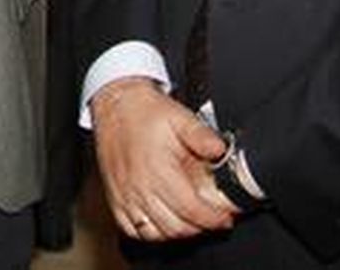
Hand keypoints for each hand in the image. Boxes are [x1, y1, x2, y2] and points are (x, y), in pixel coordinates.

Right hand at [90, 77, 236, 242]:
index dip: (213, 219)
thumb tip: (221, 151)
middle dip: (200, 227)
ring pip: (156, 233)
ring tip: (192, 220)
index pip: (191, 210)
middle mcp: (139, 188)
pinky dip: (152, 233)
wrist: (115, 106)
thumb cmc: (144, 112)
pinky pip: (133, 231)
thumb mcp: (180, 117)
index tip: (225, 218)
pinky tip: (164, 223)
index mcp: (157, 170)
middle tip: (213, 218)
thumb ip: (202, 136)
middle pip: (176, 227)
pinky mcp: (115, 200)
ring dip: (178, 232)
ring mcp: (125, 196)